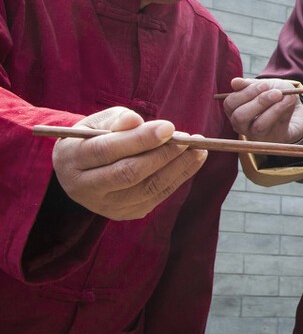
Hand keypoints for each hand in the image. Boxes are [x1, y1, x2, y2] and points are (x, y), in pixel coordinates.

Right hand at [52, 107, 207, 219]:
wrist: (82, 168)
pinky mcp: (124, 213)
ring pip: (147, 189)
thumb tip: (136, 120)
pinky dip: (178, 178)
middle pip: (128, 173)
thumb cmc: (94, 137)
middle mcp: (84, 187)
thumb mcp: (98, 122)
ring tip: (199, 150)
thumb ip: (117, 120)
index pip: (107, 150)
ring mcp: (104, 205)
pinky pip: (156, 197)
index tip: (169, 127)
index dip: (140, 139)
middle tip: (189, 140)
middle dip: (163, 155)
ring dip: (178, 168)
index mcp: (72, 159)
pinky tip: (193, 161)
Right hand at [220, 77, 302, 143]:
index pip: (230, 103)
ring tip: (281, 95)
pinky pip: (275, 129)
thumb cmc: (274, 96)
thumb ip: (249, 84)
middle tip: (276, 92)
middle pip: (240, 117)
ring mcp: (256, 135)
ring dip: (272, 109)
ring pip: (258, 126)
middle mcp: (241, 125)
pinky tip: (289, 101)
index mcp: (234, 110)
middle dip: (259, 102)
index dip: (246, 93)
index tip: (264, 85)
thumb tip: (234, 82)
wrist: (294, 111)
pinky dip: (282, 112)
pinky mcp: (273, 139)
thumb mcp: (264, 86)